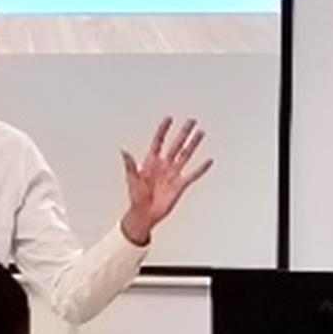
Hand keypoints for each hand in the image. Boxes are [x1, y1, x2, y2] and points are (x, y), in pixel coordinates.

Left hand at [117, 117, 212, 244]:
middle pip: (176, 145)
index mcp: (151, 162)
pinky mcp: (180, 184)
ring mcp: (173, 174)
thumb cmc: (136, 197)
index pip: (158, 142)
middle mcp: (164, 165)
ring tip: (200, 132)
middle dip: (183, 133)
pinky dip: (201, 168)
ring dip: (193, 144)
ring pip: (186, 155)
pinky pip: (193, 175)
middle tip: (191, 120)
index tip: (168, 118)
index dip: (163, 130)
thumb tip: (123, 151)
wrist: (144, 214)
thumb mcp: (132, 179)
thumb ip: (130, 165)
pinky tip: (208, 160)